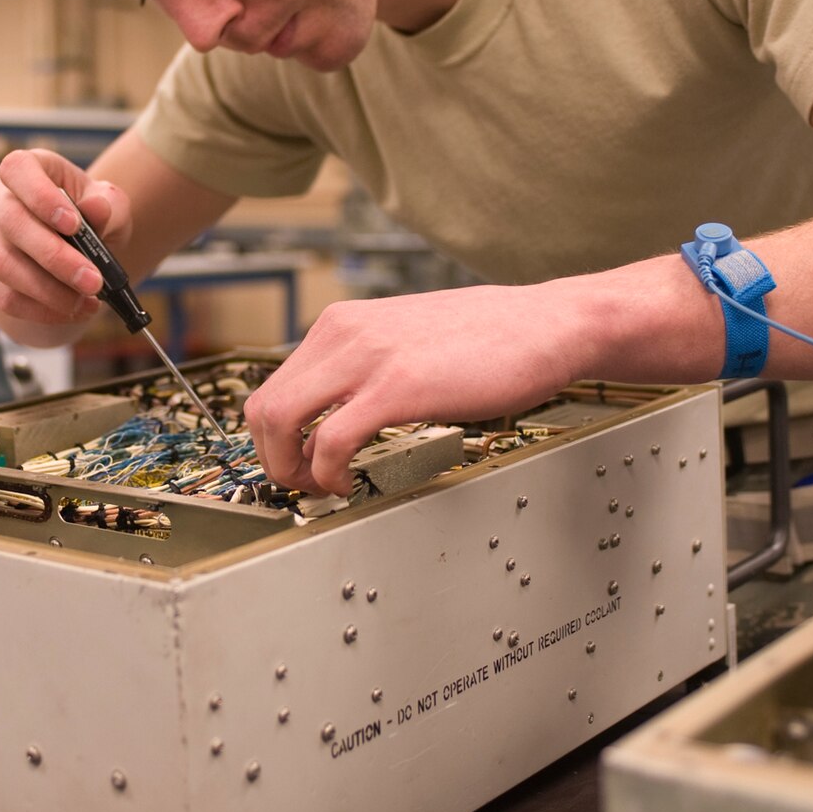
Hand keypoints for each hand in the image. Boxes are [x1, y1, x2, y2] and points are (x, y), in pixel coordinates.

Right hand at [0, 148, 131, 328]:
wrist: (77, 254)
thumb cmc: (91, 220)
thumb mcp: (111, 208)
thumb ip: (107, 206)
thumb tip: (96, 209)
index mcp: (28, 168)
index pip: (18, 169)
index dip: (40, 196)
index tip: (73, 224)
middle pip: (11, 223)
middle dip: (55, 257)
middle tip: (93, 281)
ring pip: (2, 265)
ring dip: (48, 291)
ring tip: (87, 302)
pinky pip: (1, 295)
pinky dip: (38, 310)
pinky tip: (69, 311)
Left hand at [244, 283, 586, 495]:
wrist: (547, 324)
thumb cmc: (491, 337)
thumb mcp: (405, 339)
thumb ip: (365, 366)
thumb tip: (336, 413)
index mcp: (343, 323)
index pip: (274, 386)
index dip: (274, 438)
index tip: (294, 464)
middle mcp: (345, 333)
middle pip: (264, 407)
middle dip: (271, 458)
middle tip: (300, 484)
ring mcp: (367, 358)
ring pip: (281, 420)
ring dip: (290, 469)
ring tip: (320, 487)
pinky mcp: (396, 387)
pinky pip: (331, 440)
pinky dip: (327, 473)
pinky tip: (346, 482)